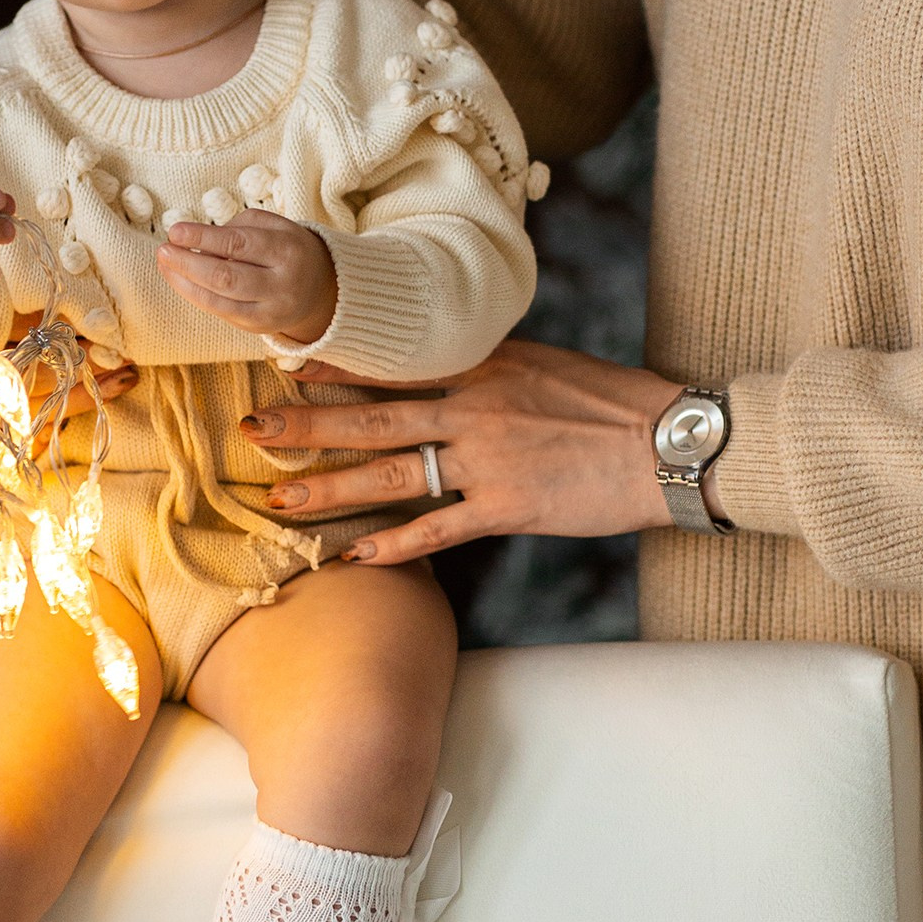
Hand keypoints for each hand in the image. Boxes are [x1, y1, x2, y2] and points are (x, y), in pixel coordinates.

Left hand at [157, 208, 336, 346]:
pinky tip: (180, 280)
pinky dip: (196, 296)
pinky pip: (220, 313)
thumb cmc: (287, 249)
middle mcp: (282, 285)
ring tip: (165, 264)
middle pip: (226, 277)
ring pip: (219, 301)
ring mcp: (271, 312)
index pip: (239, 244)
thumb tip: (197, 242)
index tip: (175, 230)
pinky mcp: (259, 328)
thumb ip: (238, 227)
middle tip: (163, 250)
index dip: (203, 238)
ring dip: (185, 282)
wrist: (320, 289)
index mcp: (288, 251)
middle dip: (188, 263)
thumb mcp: (274, 226)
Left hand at [241, 337, 680, 562]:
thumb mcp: (546, 364)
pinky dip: (395, 546)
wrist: (667, 442)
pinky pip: (437, 530)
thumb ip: (491, 368)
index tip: (286, 365)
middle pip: (371, 419)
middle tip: (254, 432)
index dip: (334, 368)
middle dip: (306, 427)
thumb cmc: (614, 402)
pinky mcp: (507, 506)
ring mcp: (487, 459)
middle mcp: (474, 408)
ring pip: (390, 476)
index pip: (392, 365)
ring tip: (281, 501)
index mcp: (483, 366)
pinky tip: (356, 557)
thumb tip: (452, 371)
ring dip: (331, 490)